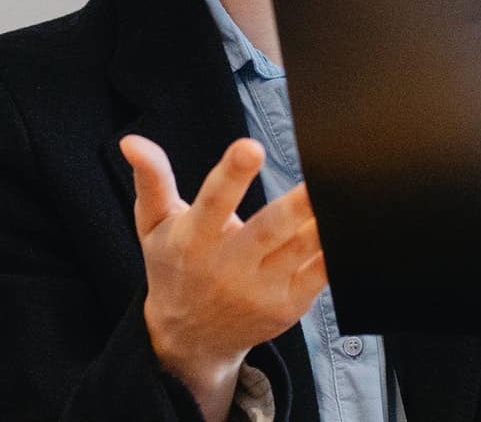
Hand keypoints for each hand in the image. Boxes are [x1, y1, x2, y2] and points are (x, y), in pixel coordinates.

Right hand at [121, 135, 327, 418]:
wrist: (189, 338)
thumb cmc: (173, 268)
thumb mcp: (153, 226)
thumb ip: (151, 181)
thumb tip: (132, 141)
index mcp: (194, 240)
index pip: (213, 203)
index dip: (231, 175)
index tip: (250, 147)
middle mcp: (228, 267)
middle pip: (270, 229)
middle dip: (296, 203)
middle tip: (318, 176)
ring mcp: (262, 289)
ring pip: (303, 247)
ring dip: (324, 220)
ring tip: (343, 188)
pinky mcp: (289, 305)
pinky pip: (321, 271)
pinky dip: (335, 247)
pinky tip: (349, 221)